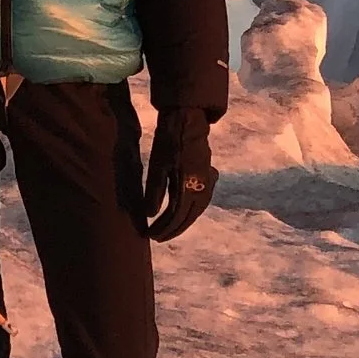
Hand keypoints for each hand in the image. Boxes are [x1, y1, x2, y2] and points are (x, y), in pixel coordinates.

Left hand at [143, 107, 214, 241]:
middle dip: (172, 229)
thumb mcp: (157, 165)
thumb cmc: (168, 141)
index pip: (175, 216)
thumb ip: (155, 191)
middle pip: (188, 216)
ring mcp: (208, 181)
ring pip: (197, 210)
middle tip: (157, 237)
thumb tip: (149, 215)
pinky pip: (203, 200)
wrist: (187, 120)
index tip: (151, 235)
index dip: (163, 228)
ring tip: (169, 229)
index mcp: (188, 186)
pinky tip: (185, 212)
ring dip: (183, 222)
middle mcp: (202, 187)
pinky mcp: (209, 175)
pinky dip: (193, 210)